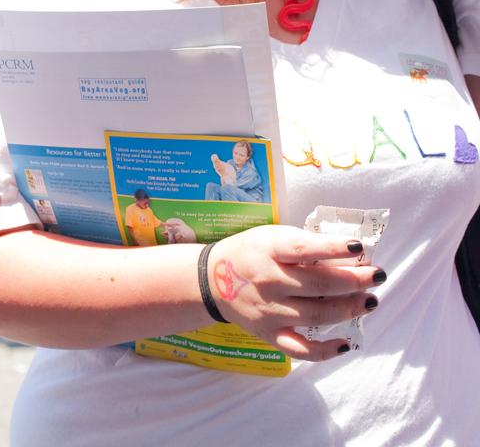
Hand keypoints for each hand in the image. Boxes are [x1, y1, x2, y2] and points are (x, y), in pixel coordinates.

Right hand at [206, 226, 382, 360]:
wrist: (211, 280)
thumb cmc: (250, 253)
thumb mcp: (272, 237)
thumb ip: (305, 244)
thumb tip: (349, 255)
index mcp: (268, 251)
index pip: (303, 249)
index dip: (332, 248)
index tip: (358, 247)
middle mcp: (268, 281)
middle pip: (318, 285)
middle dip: (354, 281)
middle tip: (377, 276)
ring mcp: (269, 310)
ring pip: (316, 315)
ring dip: (348, 309)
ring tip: (369, 301)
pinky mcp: (268, 333)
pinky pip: (299, 349)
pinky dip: (324, 351)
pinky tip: (345, 344)